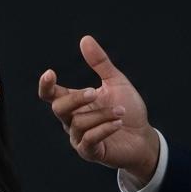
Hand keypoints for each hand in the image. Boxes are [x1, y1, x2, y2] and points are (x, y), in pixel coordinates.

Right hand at [38, 35, 158, 180]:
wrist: (144, 137)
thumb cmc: (128, 109)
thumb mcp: (115, 81)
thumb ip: (100, 62)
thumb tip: (85, 39)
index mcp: (75, 102)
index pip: (51, 95)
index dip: (46, 86)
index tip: (50, 73)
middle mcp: (72, 120)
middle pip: (59, 108)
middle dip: (76, 99)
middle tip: (95, 92)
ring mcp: (79, 138)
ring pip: (79, 123)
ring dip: (102, 114)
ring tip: (121, 111)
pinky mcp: (90, 152)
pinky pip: (90, 140)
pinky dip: (104, 129)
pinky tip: (118, 123)